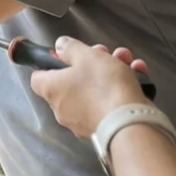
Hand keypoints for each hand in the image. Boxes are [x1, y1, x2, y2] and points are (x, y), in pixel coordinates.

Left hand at [29, 38, 151, 138]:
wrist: (128, 123)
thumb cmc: (102, 85)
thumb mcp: (87, 56)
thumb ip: (71, 48)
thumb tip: (59, 46)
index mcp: (51, 90)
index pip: (38, 78)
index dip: (50, 64)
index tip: (66, 56)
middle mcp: (62, 109)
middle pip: (71, 81)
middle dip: (90, 63)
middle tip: (105, 53)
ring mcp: (81, 122)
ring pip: (93, 91)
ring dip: (110, 72)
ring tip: (126, 60)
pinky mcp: (102, 128)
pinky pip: (107, 105)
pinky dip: (120, 90)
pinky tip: (137, 75)